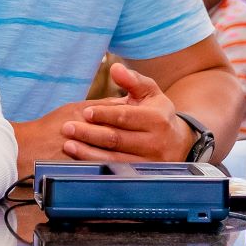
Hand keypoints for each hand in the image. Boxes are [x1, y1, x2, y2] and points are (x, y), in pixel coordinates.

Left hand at [60, 63, 189, 161]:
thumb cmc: (157, 113)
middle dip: (89, 134)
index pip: (125, 117)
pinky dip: (96, 167)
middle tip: (67, 128)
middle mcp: (156, 143)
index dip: (104, 115)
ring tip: (68, 145)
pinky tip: (80, 160)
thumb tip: (115, 68)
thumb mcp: (150, 93)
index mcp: (158, 119)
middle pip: (117, 139)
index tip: (85, 112)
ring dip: (88, 153)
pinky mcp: (142, 177)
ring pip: (114, 159)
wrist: (178, 143)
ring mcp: (150, 163)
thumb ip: (132, 80)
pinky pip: (115, 173)